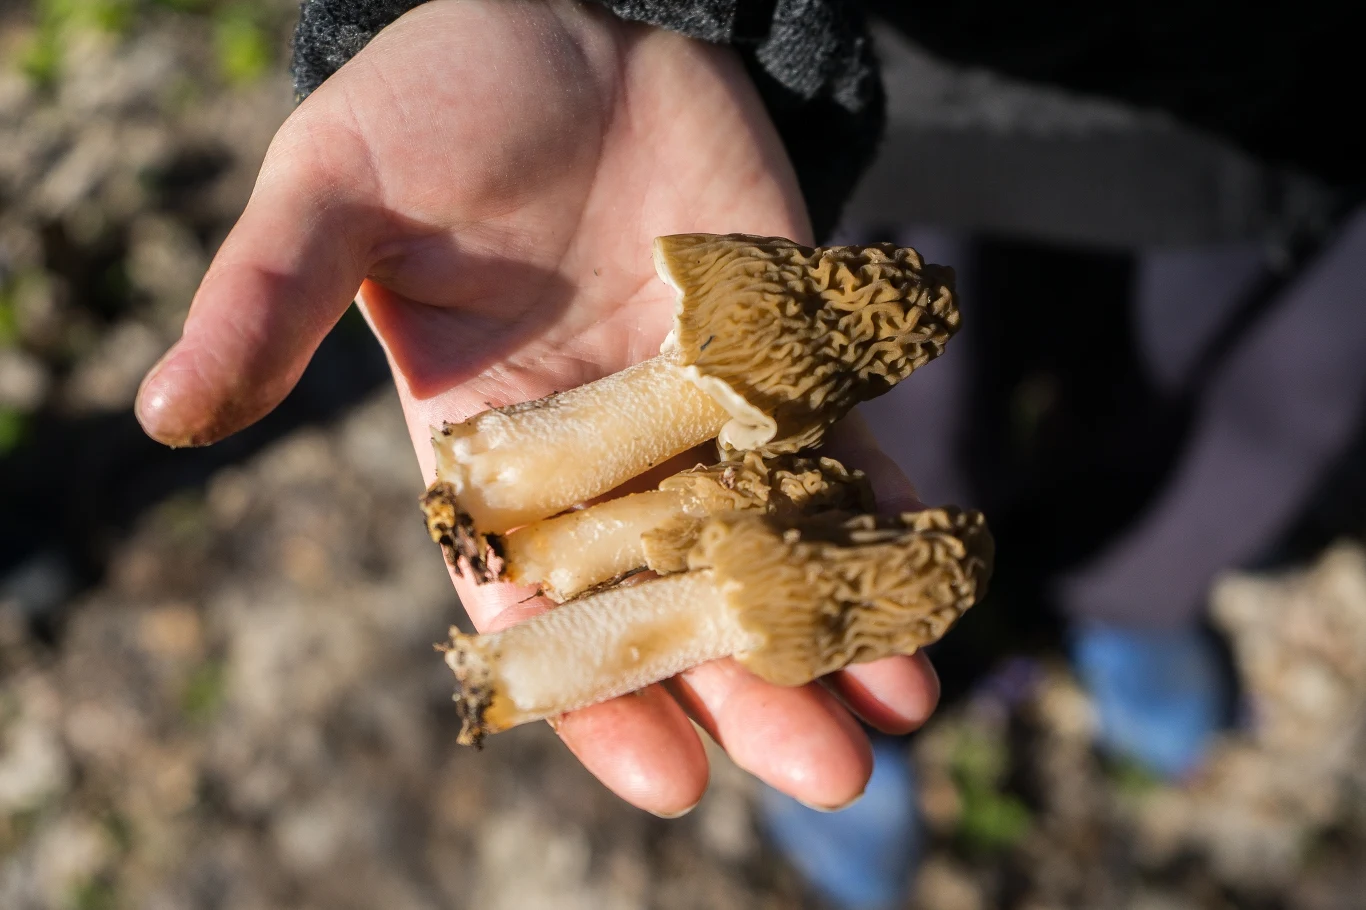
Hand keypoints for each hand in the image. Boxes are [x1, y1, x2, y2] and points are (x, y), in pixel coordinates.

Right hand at [136, 0, 938, 815]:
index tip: (669, 780)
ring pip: (767, 547)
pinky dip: (878, 522)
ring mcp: (699, 411)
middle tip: (824, 779)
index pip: (537, 605)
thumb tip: (160, 413)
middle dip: (744, 690)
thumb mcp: (338, 187)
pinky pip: (836, 455)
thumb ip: (268, 298)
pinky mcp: (780, 357)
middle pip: (675, 600)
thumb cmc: (441, 97)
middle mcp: (602, 454)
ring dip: (834, 630)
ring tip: (899, 706)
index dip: (597, 695)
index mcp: (488, 450)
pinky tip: (929, 592)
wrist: (572, 16)